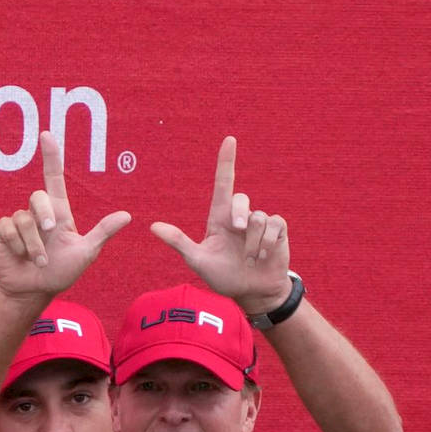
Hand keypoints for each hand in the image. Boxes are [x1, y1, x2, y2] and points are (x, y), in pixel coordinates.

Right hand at [0, 132, 130, 303]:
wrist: (34, 290)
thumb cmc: (61, 271)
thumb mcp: (85, 253)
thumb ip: (102, 233)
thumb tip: (127, 215)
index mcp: (59, 213)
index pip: (53, 178)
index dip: (51, 156)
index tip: (47, 135)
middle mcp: (38, 214)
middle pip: (37, 196)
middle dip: (43, 215)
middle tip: (49, 232)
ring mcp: (20, 223)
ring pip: (22, 219)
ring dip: (33, 244)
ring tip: (39, 261)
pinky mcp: (3, 234)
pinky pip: (7, 229)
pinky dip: (17, 245)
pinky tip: (21, 256)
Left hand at [150, 136, 293, 314]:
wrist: (251, 292)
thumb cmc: (223, 276)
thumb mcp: (198, 260)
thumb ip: (178, 242)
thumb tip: (152, 226)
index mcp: (219, 218)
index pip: (223, 184)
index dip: (226, 161)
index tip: (229, 140)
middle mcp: (239, 217)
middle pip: (241, 199)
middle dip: (239, 215)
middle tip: (236, 231)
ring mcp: (259, 223)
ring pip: (258, 217)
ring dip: (253, 242)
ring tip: (250, 258)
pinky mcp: (278, 230)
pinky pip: (275, 225)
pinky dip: (268, 243)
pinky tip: (264, 256)